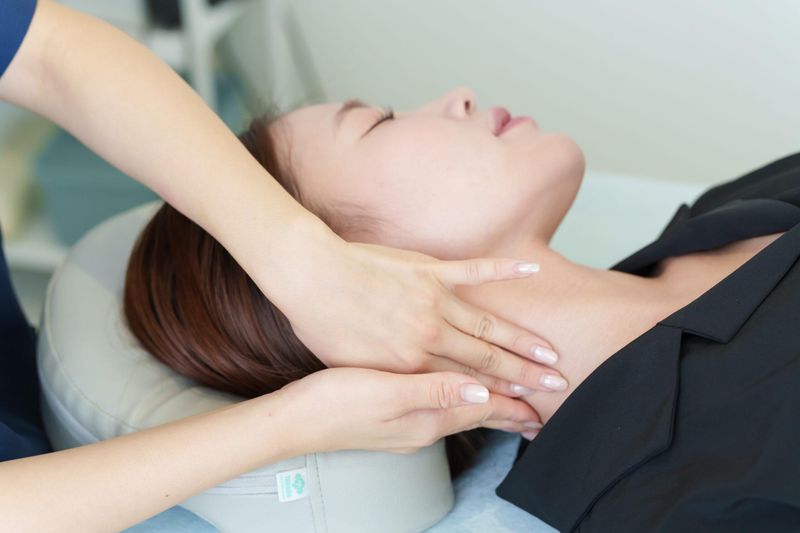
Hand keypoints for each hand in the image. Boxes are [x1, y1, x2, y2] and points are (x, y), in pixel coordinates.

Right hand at [276, 368, 541, 454]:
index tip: (544, 401)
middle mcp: (423, 424)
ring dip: (490, 409)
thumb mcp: (384, 394)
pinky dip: (460, 400)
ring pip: (462, 412)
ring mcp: (408, 423)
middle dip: (510, 413)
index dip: (514, 404)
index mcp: (426, 417)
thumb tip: (481, 392)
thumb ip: (433, 392)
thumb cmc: (334, 403)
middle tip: (540, 414)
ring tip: (512, 408)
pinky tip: (454, 394)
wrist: (294, 419)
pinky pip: (439, 406)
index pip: (483, 411)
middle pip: (478, 416)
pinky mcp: (392, 414)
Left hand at [287, 240, 565, 396]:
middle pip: (487, 359)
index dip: (501, 397)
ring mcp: (433, 302)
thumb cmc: (325, 325)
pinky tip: (531, 273)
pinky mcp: (430, 271)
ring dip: (522, 339)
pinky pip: (475, 271)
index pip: (466, 385)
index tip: (527, 407)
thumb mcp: (355, 368)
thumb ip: (393, 379)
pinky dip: (504, 272)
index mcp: (411, 365)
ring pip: (489, 325)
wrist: (311, 277)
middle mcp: (430, 337)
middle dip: (524, 376)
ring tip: (550, 351)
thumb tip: (417, 389)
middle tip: (556, 384)